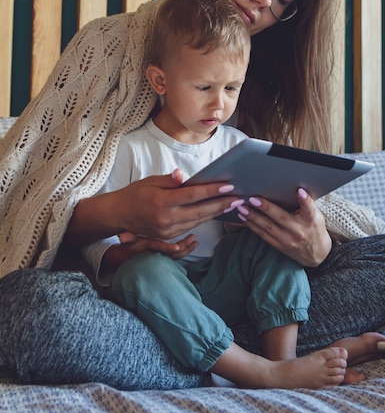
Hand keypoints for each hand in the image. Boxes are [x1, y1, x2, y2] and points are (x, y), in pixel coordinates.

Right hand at [67, 168, 237, 244]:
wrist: (118, 214)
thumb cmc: (135, 193)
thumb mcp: (151, 181)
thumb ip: (169, 180)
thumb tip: (183, 175)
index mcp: (161, 202)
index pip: (192, 195)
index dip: (212, 190)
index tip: (228, 185)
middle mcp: (165, 219)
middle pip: (200, 211)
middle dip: (221, 204)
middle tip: (237, 196)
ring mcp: (167, 231)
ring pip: (198, 221)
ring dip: (216, 212)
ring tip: (231, 203)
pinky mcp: (168, 237)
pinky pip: (191, 226)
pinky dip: (205, 219)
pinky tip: (216, 212)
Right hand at [102, 233, 198, 272]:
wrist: (128, 257)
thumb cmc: (130, 245)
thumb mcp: (127, 240)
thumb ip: (127, 237)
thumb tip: (122, 237)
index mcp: (148, 249)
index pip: (158, 249)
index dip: (167, 249)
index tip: (176, 248)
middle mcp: (156, 255)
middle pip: (172, 254)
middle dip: (183, 247)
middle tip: (193, 238)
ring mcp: (162, 257)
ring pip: (177, 256)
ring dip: (187, 249)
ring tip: (195, 241)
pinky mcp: (166, 256)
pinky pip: (178, 256)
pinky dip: (186, 250)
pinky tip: (194, 244)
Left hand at [237, 188, 331, 266]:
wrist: (316, 254)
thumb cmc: (314, 228)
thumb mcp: (316, 215)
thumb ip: (306, 204)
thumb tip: (294, 187)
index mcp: (311, 220)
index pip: (309, 209)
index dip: (305, 200)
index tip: (299, 191)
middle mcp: (299, 231)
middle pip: (281, 218)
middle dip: (266, 208)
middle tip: (252, 199)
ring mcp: (288, 240)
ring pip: (268, 228)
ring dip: (253, 217)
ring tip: (242, 208)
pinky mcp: (279, 246)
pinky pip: (263, 235)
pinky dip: (252, 226)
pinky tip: (244, 218)